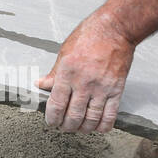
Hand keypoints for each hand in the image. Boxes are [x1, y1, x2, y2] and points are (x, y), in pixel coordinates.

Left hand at [37, 10, 134, 132]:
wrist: (116, 28)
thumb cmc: (90, 35)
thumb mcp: (65, 51)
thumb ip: (54, 73)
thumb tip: (41, 84)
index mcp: (67, 72)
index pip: (56, 104)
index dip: (52, 118)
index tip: (51, 122)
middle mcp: (84, 82)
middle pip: (72, 116)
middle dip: (66, 126)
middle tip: (64, 127)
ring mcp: (101, 88)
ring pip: (90, 119)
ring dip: (83, 128)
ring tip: (78, 128)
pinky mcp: (116, 90)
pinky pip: (109, 115)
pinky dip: (103, 126)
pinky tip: (98, 128)